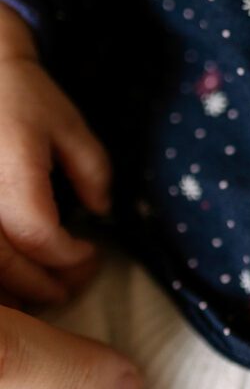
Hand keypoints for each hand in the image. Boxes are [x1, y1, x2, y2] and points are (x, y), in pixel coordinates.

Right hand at [0, 2, 111, 308]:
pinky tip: (14, 283)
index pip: (40, 237)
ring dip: (12, 292)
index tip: (92, 254)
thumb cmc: (22, 96)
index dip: (70, 257)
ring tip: (43, 291)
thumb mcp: (71, 127)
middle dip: (44, 287)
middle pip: (4, 266)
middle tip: (72, 287)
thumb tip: (100, 211)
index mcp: (10, 175)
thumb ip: (94, 171)